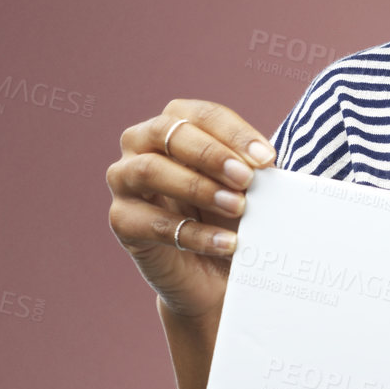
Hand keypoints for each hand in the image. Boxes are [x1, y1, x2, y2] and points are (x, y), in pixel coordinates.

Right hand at [107, 99, 275, 321]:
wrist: (215, 273)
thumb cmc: (229, 217)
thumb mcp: (245, 189)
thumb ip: (251, 171)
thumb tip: (266, 164)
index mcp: (174, 126)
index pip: (200, 114)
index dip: (234, 133)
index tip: (267, 160)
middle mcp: (140, 146)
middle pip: (166, 131)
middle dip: (210, 154)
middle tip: (246, 180)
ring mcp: (125, 182)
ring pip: (148, 170)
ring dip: (197, 187)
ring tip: (236, 207)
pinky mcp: (122, 221)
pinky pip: (153, 223)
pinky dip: (196, 234)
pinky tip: (228, 244)